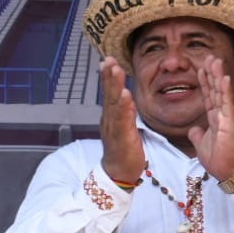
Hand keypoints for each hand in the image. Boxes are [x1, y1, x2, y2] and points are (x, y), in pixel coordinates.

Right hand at [98, 57, 144, 182]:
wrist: (119, 173)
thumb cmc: (123, 149)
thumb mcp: (124, 125)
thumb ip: (124, 110)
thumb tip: (125, 95)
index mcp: (111, 116)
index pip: (109, 93)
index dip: (107, 77)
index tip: (108, 59)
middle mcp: (109, 120)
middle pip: (108, 94)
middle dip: (108, 76)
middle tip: (108, 59)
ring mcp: (114, 128)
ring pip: (114, 104)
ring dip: (114, 86)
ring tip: (115, 70)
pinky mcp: (121, 137)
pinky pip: (122, 120)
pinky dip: (123, 107)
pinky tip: (125, 95)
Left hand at [189, 55, 233, 181]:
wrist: (228, 172)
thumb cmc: (219, 160)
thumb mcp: (202, 145)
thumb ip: (198, 135)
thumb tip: (193, 130)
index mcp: (216, 118)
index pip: (209, 96)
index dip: (205, 82)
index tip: (200, 69)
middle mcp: (223, 114)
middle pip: (216, 89)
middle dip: (212, 73)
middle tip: (209, 57)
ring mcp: (228, 116)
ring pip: (222, 91)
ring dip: (218, 75)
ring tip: (215, 60)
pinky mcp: (232, 121)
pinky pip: (228, 102)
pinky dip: (226, 89)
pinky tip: (224, 77)